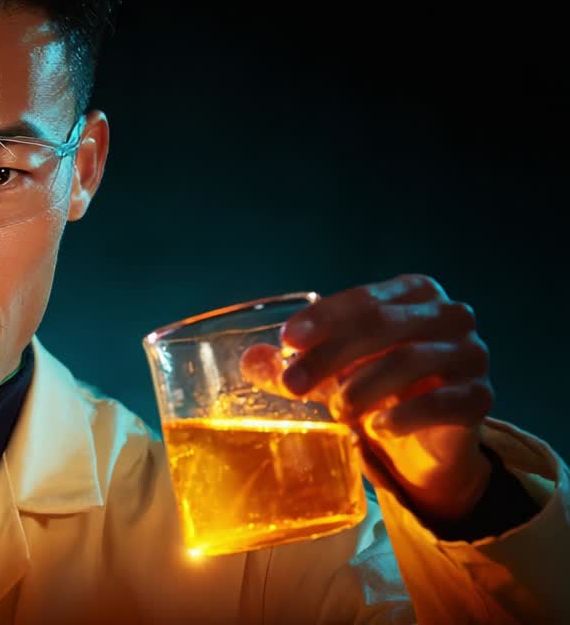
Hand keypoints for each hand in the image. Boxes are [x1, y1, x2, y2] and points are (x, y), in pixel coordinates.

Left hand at [280, 274, 492, 521]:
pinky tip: (376, 429)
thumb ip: (292, 362)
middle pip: (383, 325)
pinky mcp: (481, 397)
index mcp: (411, 293)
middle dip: (332, 354)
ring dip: (364, 386)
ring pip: (413, 360)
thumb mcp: (332, 370)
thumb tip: (249, 360)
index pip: (362, 299)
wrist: (428, 437)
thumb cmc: (376, 385)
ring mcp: (470, 354)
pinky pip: (446, 401)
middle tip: (293, 384)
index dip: (323, 317)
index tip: (287, 339)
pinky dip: (406, 414)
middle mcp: (447, 315)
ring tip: (333, 410)